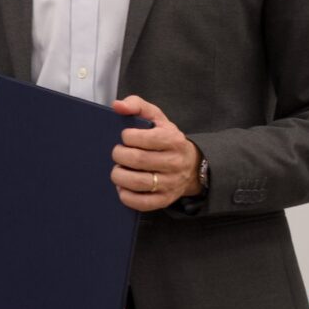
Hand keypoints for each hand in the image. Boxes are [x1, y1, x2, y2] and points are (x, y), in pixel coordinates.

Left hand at [111, 94, 201, 212]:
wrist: (190, 164)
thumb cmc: (166, 138)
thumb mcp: (156, 117)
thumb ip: (137, 105)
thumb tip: (117, 106)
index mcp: (173, 140)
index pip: (144, 138)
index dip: (127, 137)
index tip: (125, 137)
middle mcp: (175, 162)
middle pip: (138, 160)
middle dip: (119, 155)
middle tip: (118, 153)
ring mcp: (171, 183)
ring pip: (138, 182)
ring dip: (119, 175)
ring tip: (119, 169)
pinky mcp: (165, 199)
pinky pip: (142, 203)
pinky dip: (126, 196)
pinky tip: (122, 187)